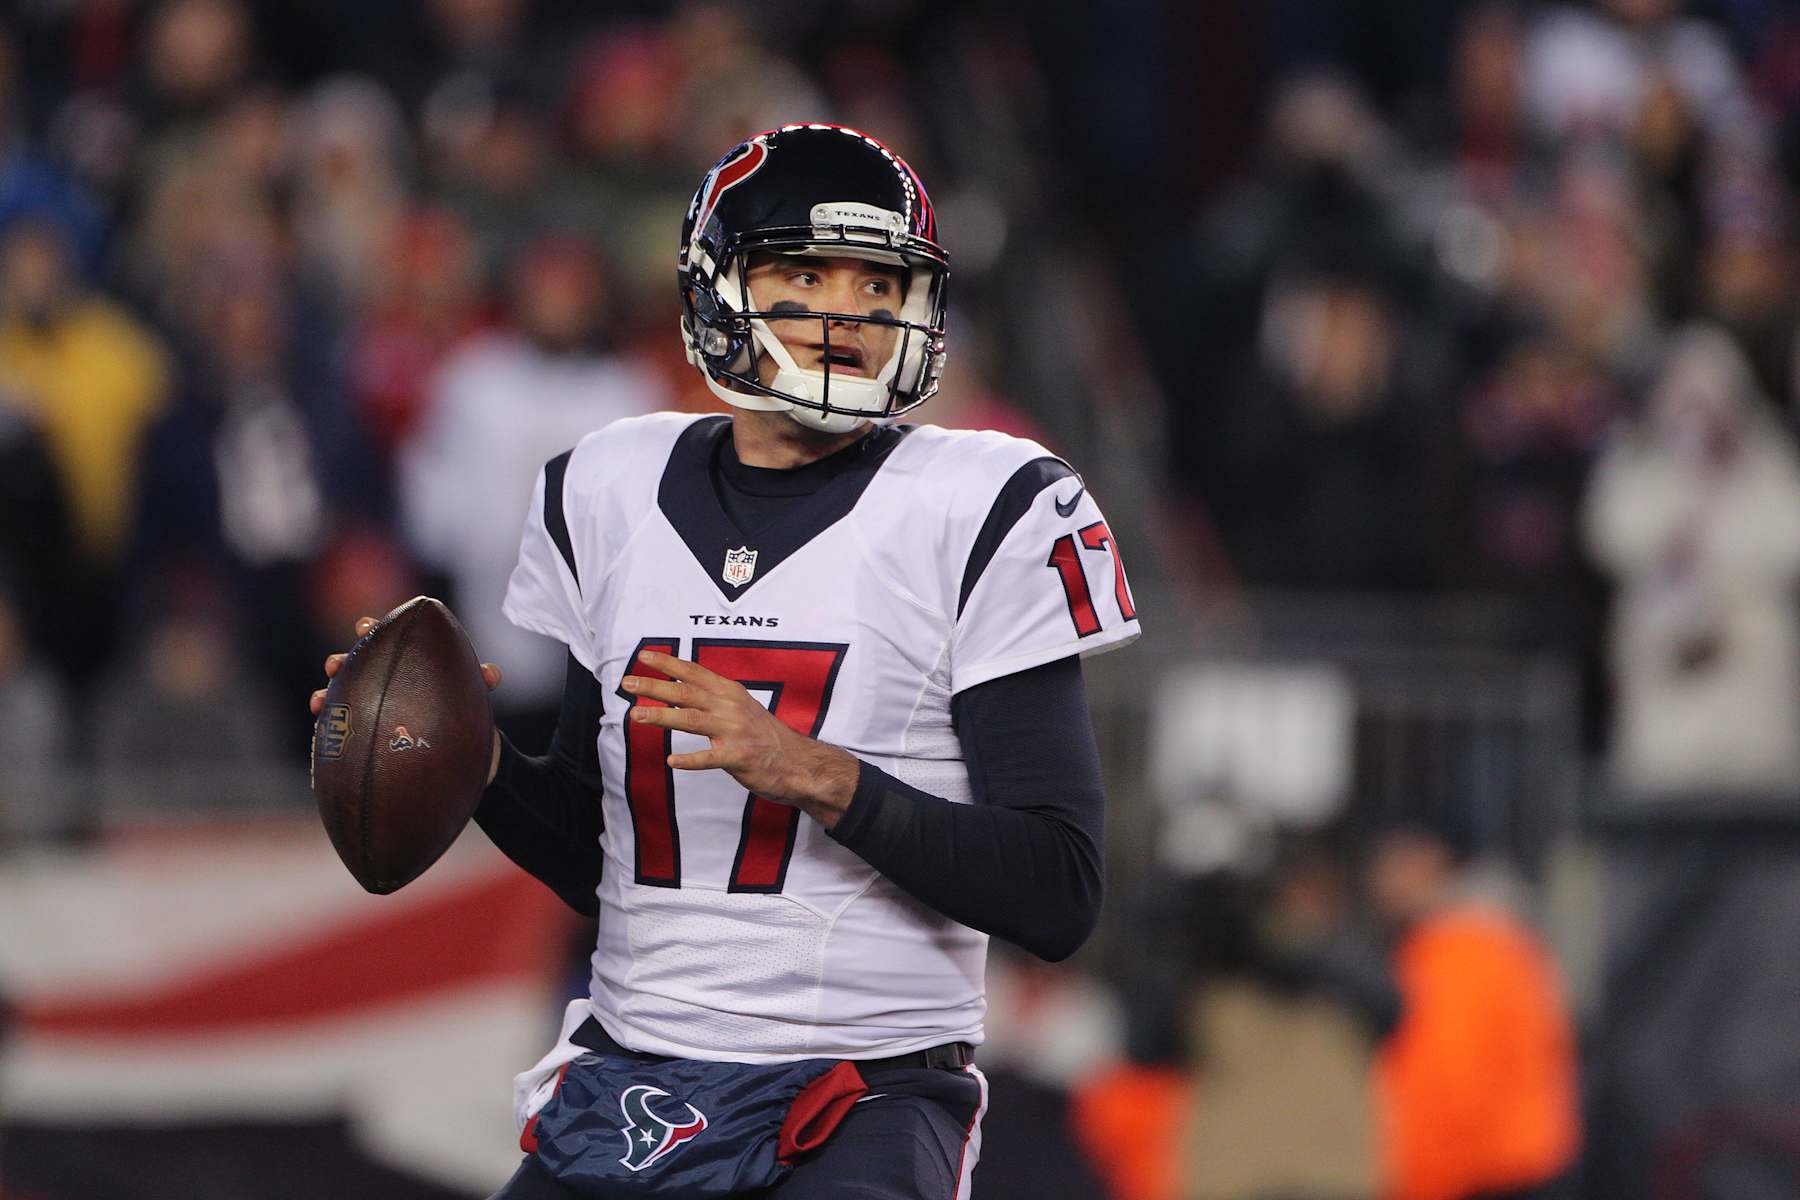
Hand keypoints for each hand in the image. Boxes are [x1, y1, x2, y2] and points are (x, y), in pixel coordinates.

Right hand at [310, 615, 505, 783]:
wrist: (462, 757)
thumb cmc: (465, 716)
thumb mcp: (473, 697)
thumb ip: (480, 681)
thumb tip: (491, 674)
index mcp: (405, 664)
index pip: (383, 640)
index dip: (370, 629)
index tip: (363, 627)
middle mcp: (383, 683)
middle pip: (353, 666)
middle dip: (340, 661)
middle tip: (335, 665)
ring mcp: (369, 709)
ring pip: (340, 698)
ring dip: (326, 696)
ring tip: (319, 702)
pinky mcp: (362, 737)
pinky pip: (340, 732)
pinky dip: (327, 730)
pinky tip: (320, 733)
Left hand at [621, 649, 858, 828]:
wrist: (799, 763)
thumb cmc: (766, 737)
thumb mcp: (742, 708)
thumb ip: (714, 699)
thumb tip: (679, 691)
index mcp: (730, 692)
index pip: (694, 672)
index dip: (667, 663)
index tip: (643, 655)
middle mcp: (730, 706)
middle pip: (686, 691)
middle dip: (654, 685)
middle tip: (627, 682)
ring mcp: (734, 731)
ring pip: (690, 719)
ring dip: (661, 716)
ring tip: (635, 715)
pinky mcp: (738, 757)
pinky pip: (709, 758)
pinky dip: (690, 759)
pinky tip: (671, 760)